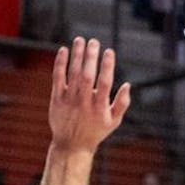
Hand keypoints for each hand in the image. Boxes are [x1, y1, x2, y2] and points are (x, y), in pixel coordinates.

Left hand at [49, 38, 130, 153]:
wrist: (72, 144)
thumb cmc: (96, 131)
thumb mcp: (114, 122)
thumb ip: (122, 103)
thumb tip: (127, 85)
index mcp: (100, 108)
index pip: (105, 83)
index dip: (107, 66)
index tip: (109, 52)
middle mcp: (84, 102)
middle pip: (87, 76)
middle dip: (91, 57)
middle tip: (94, 41)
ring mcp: (69, 100)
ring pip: (72, 74)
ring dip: (77, 56)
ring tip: (80, 40)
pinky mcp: (56, 99)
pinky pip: (57, 78)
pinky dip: (60, 63)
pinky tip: (64, 50)